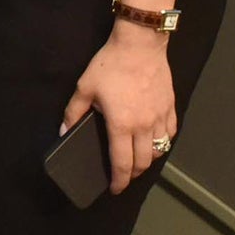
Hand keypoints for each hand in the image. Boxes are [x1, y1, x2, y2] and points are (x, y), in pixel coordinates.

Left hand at [62, 25, 176, 194]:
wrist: (139, 45)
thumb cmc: (109, 65)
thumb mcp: (84, 87)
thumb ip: (73, 113)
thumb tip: (63, 133)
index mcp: (121, 124)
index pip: (122, 163)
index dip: (119, 180)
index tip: (115, 189)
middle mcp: (144, 126)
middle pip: (143, 162)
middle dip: (133, 174)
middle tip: (124, 175)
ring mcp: (160, 117)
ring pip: (159, 150)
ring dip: (148, 160)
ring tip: (137, 159)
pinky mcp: (171, 108)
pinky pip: (170, 134)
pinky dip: (163, 143)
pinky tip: (153, 140)